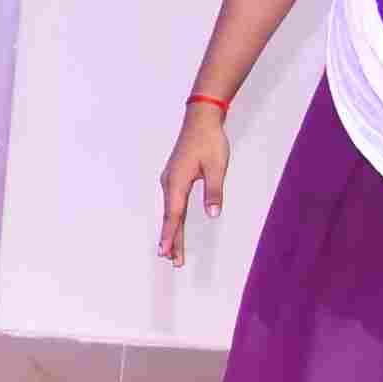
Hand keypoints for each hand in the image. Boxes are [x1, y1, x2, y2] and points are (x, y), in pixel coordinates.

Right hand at [159, 105, 229, 266]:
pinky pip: (172, 203)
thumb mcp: (216, 167)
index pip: (174, 215)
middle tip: (173, 261)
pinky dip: (173, 218)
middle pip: (171, 217)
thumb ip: (213, 192)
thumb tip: (213, 215)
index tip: (166, 253)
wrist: (200, 120)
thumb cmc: (209, 142)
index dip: (171, 236)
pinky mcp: (174, 177)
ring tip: (171, 251)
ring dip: (172, 231)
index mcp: (177, 182)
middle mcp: (169, 183)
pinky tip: (174, 225)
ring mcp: (170, 180)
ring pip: (170, 211)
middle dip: (172, 240)